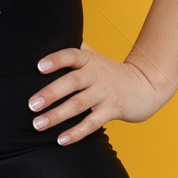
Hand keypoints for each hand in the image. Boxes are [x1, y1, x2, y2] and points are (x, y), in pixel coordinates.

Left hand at [26, 43, 172, 144]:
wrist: (146, 86)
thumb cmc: (111, 72)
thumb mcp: (95, 57)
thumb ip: (75, 50)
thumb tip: (49, 37)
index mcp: (89, 60)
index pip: (71, 55)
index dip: (55, 60)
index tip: (38, 67)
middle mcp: (97, 74)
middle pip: (72, 82)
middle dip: (50, 94)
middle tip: (31, 105)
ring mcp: (105, 93)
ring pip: (79, 104)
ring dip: (57, 115)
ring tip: (38, 124)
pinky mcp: (113, 110)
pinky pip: (92, 123)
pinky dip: (76, 132)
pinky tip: (61, 140)